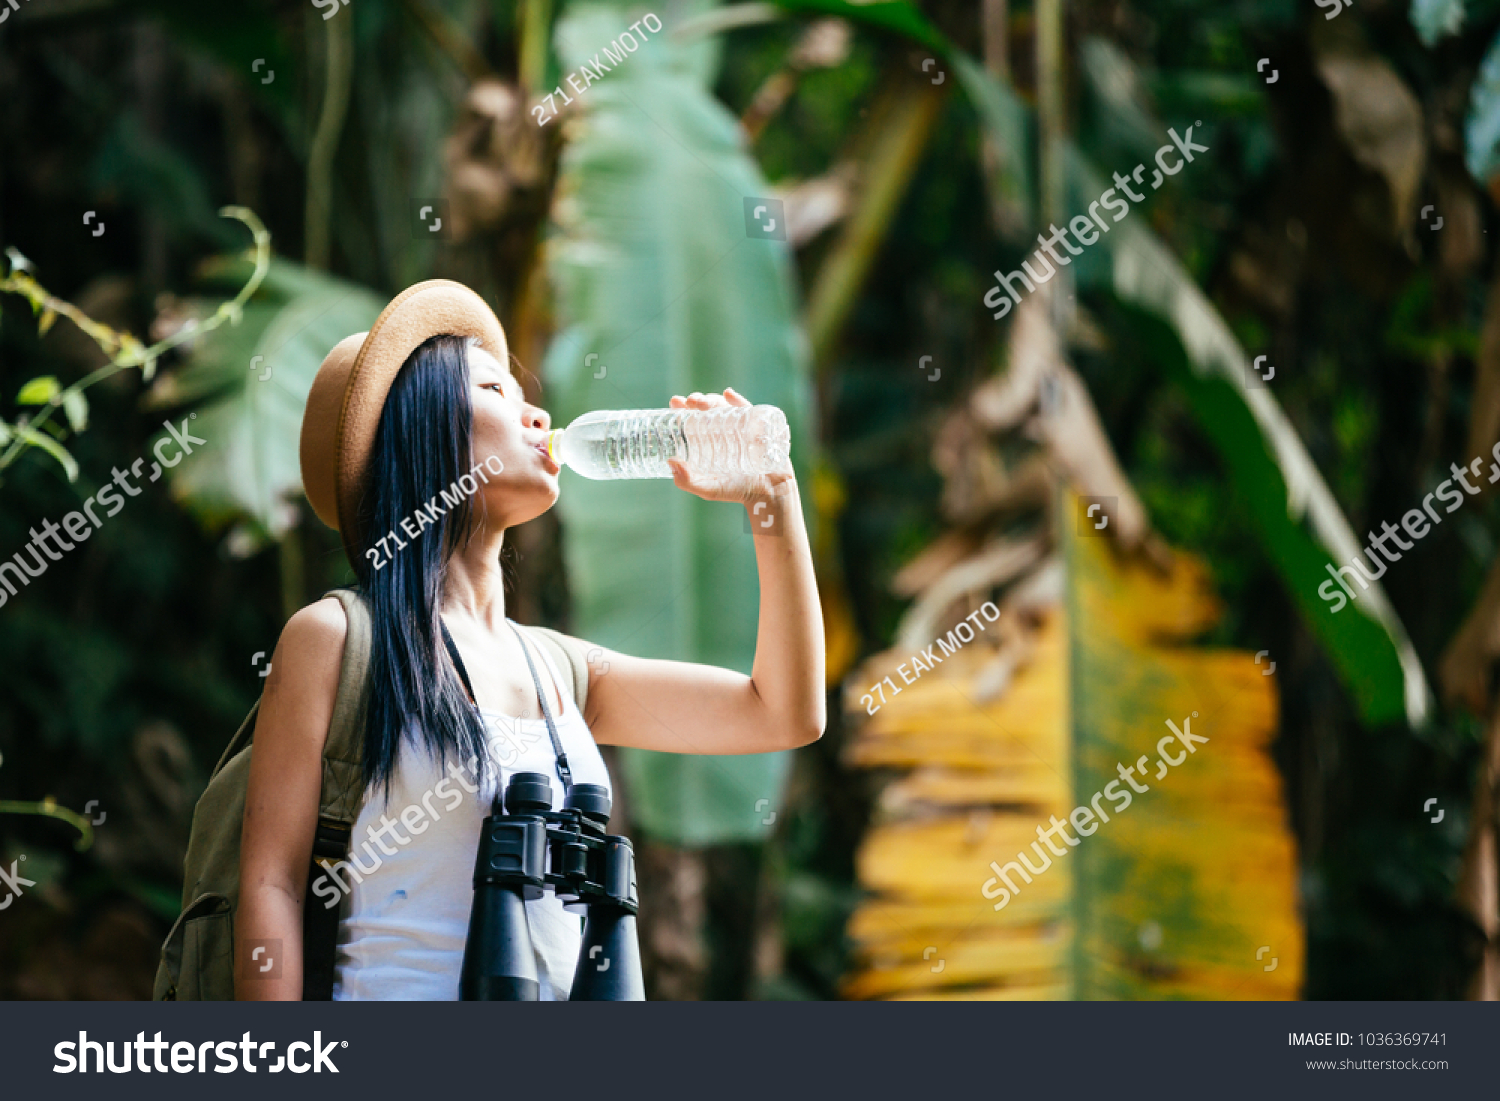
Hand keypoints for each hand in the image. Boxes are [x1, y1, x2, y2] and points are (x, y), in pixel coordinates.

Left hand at [666, 388, 793, 504]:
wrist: (768, 495)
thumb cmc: (736, 491)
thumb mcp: (708, 489)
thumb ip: (687, 481)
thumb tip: (670, 461)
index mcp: (709, 441)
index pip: (694, 419)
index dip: (683, 408)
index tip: (675, 402)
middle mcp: (724, 431)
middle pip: (708, 409)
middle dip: (698, 401)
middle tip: (690, 402)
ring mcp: (742, 427)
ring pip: (725, 407)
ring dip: (713, 399)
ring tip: (703, 402)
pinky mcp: (759, 428)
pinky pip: (749, 410)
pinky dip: (738, 400)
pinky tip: (728, 394)